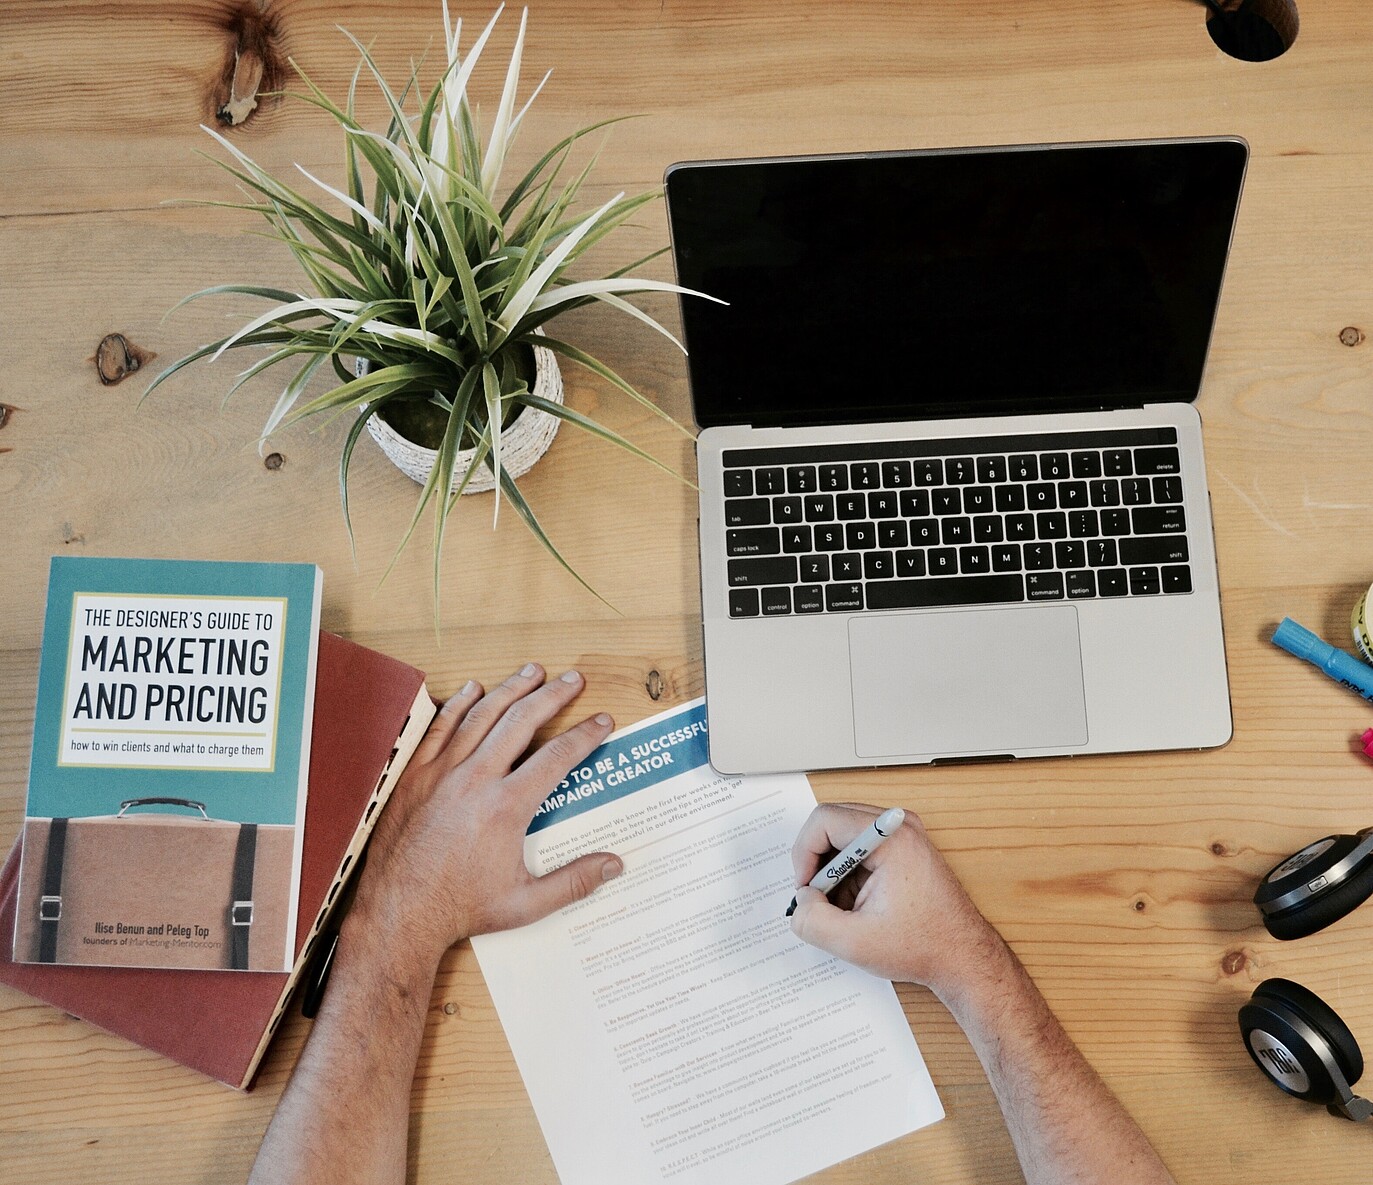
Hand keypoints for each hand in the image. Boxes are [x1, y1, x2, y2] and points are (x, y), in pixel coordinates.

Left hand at [350, 664, 622, 965]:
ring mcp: (441, 773)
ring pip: (482, 716)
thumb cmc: (460, 909)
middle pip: (522, 721)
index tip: (602, 721)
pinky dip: (460, 704)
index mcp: (506, 808)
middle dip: (553, 695)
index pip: (558, 757)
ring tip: (532, 671)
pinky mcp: (415, 776)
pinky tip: (474, 689)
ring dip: (511, 689)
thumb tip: (615, 864)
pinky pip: (440, 728)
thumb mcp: (526, 903)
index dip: (585, 735)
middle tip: (572, 679)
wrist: (399, 913)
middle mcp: (475, 781)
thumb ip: (574, 881)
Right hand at [787, 802, 1002, 998]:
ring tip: (843, 908)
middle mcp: (899, 827)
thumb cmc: (924, 946)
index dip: (804, 854)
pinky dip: (848, 875)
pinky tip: (857, 905)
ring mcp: (904, 836)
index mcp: (892, 839)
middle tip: (818, 898)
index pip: (824, 820)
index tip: (806, 888)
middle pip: (833, 823)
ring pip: (844, 837)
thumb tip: (800, 901)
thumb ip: (812, 920)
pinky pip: (860, 849)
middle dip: (817, 863)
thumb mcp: (854, 942)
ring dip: (833, 872)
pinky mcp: (903, 849)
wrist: (963, 957)